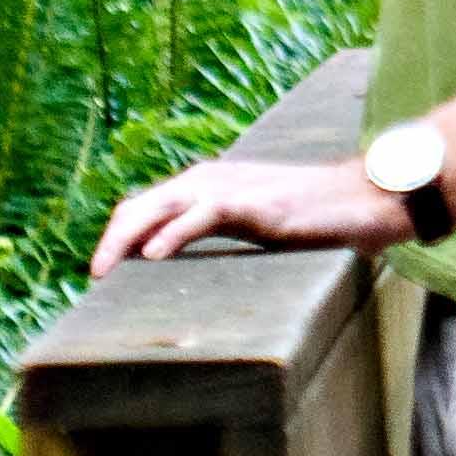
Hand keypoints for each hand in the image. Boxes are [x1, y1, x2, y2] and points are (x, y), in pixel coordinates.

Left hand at [93, 148, 399, 268]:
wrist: (361, 198)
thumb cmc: (315, 216)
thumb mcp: (256, 224)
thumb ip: (224, 230)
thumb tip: (197, 265)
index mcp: (207, 184)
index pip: (145, 206)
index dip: (120, 235)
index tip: (104, 270)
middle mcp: (209, 179)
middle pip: (140, 205)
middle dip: (112, 239)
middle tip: (94, 276)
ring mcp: (229, 187)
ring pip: (160, 206)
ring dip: (126, 238)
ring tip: (106, 269)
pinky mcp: (251, 202)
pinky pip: (201, 215)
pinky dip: (173, 233)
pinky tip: (155, 256)